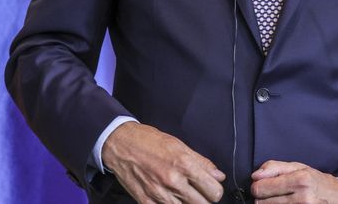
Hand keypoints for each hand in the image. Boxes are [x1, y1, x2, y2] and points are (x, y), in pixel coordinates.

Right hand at [100, 122, 225, 202]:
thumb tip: (218, 175)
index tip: (210, 188)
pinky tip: (168, 197)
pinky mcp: (146, 202)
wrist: (119, 143)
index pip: (214, 191)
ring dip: (187, 203)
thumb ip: (201, 162)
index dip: (214, 190)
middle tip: (197, 191)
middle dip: (203, 199)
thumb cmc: (147, 141)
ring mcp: (159, 194)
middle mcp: (172, 181)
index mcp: (183, 164)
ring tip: (181, 193)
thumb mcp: (178, 144)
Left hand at [250, 160, 337, 202]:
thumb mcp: (297, 167)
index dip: (258, 186)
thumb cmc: (316, 181)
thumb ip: (273, 168)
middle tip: (274, 193)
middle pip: (262, 202)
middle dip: (263, 197)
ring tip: (282, 199)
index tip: (262, 185)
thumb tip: (255, 176)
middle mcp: (304, 198)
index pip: (261, 188)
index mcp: (300, 180)